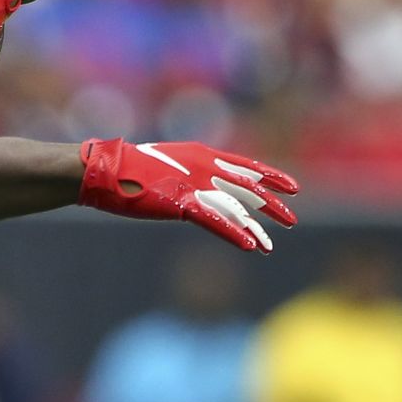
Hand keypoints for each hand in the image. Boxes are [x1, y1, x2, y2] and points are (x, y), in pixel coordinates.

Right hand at [78, 138, 300, 251]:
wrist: (109, 169)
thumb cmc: (130, 169)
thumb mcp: (167, 167)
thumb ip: (187, 174)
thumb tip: (195, 186)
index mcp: (205, 155)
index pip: (248, 167)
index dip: (272, 177)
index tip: (291, 187)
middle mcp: (207, 168)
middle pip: (250, 188)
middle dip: (272, 206)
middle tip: (290, 220)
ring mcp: (197, 185)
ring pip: (237, 209)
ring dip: (256, 229)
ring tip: (270, 246)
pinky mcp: (184, 203)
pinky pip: (216, 221)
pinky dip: (234, 234)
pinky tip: (249, 246)